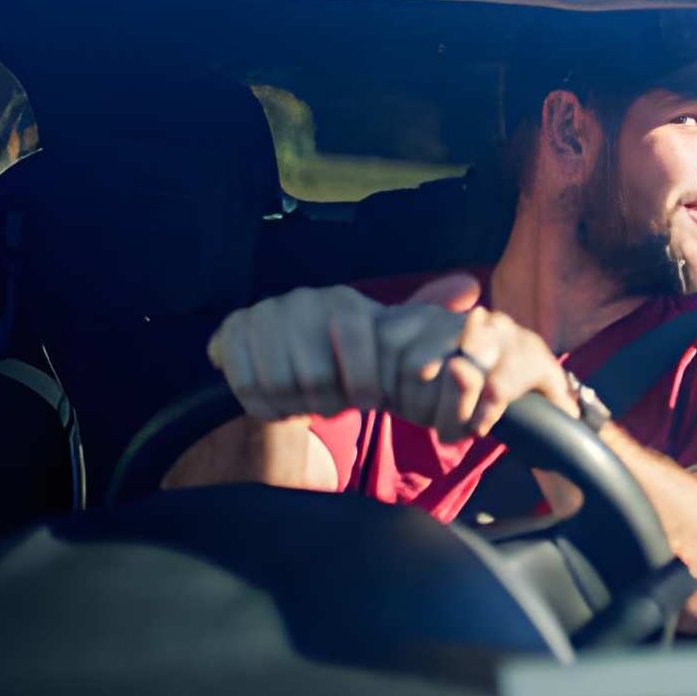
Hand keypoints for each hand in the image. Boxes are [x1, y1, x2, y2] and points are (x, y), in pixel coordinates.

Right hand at [208, 273, 574, 439]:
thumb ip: (426, 316)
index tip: (369, 400)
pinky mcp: (229, 335)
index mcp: (344, 302)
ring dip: (297, 405)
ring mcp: (262, 315)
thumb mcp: (390, 340)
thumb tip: (466, 286)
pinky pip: (248, 388)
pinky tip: (280, 405)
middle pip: (316, 376)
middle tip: (333, 404)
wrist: (286, 358)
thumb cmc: (348, 358)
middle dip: (327, 401)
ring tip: (309, 402)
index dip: (364, 381)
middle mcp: (301, 301)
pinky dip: (267, 408)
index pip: (357, 342)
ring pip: (280, 385)